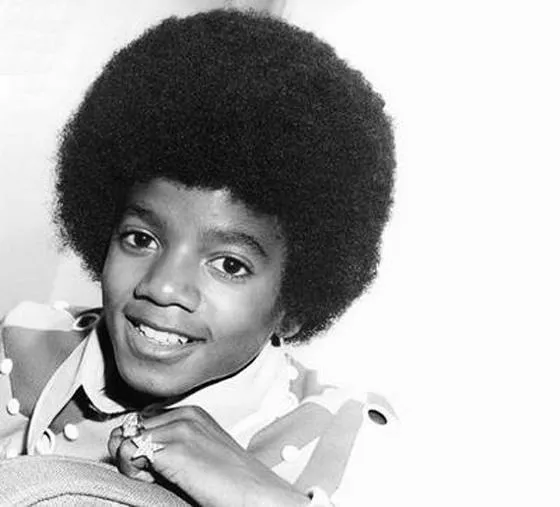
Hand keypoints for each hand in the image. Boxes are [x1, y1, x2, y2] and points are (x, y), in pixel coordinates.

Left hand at [108, 406, 308, 506]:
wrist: (255, 494)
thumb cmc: (228, 480)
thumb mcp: (196, 451)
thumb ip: (167, 441)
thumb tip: (122, 441)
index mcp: (192, 412)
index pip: (142, 419)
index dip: (143, 444)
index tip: (159, 465)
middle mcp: (184, 415)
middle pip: (131, 427)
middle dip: (136, 452)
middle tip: (158, 474)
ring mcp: (179, 429)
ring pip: (125, 439)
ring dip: (133, 463)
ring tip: (159, 478)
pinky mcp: (174, 449)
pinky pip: (127, 453)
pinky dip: (133, 472)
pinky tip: (158, 482)